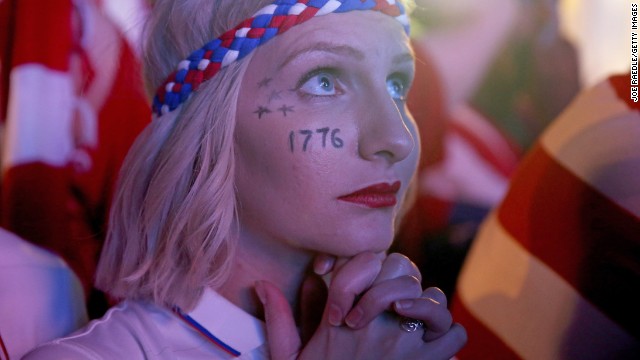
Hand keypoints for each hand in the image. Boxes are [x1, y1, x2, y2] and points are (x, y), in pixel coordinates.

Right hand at [256, 252, 466, 358]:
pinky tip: (430, 342)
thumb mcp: (289, 357)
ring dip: (424, 306)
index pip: (364, 262)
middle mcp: (374, 325)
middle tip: (389, 299)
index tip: (363, 283)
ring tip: (410, 320)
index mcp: (341, 319)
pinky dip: (447, 335)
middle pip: (402, 269)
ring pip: (431, 297)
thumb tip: (262, 284)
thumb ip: (279, 319)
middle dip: (397, 279)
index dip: (367, 266)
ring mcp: (404, 345)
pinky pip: (453, 333)